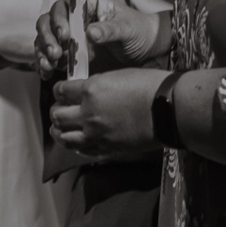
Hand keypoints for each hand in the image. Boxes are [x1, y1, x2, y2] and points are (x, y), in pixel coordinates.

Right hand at [36, 0, 165, 76]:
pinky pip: (50, 57)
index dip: (59, 19)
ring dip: (42, 52)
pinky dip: (45, 64)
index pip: (64, 6)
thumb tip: (90, 33)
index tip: (65, 35)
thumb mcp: (128, 28)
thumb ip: (110, 29)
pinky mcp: (69, 54)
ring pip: (45, 40)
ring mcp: (70, 37)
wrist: (146, 50)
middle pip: (48, 22)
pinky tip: (46, 73)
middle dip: (47, 37)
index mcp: (88, 4)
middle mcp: (75, 19)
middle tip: (55, 53)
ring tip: (49, 66)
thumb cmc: (139, 31)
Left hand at [49, 68, 165, 157]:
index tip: (63, 92)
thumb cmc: (149, 86)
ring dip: (60, 131)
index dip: (59, 91)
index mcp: (91, 90)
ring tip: (61, 128)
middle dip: (57, 111)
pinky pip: (81, 150)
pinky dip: (75, 146)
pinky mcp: (106, 148)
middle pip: (58, 116)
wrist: (168, 109)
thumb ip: (97, 86)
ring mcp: (96, 133)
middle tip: (61, 109)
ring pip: (64, 137)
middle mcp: (88, 113)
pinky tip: (77, 141)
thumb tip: (86, 91)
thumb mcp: (117, 76)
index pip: (61, 91)